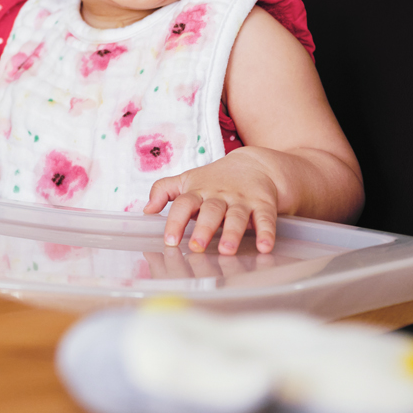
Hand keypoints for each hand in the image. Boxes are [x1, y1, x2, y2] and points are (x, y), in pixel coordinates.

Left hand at [143, 149, 279, 255]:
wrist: (256, 163)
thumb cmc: (215, 179)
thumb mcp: (188, 180)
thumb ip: (164, 191)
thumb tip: (146, 210)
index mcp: (198, 191)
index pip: (183, 204)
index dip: (175, 221)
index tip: (170, 241)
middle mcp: (220, 196)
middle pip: (211, 210)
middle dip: (204, 228)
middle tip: (197, 246)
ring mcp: (242, 200)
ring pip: (237, 216)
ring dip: (232, 232)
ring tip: (227, 249)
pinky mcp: (264, 205)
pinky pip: (265, 219)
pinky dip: (266, 233)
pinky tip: (265, 247)